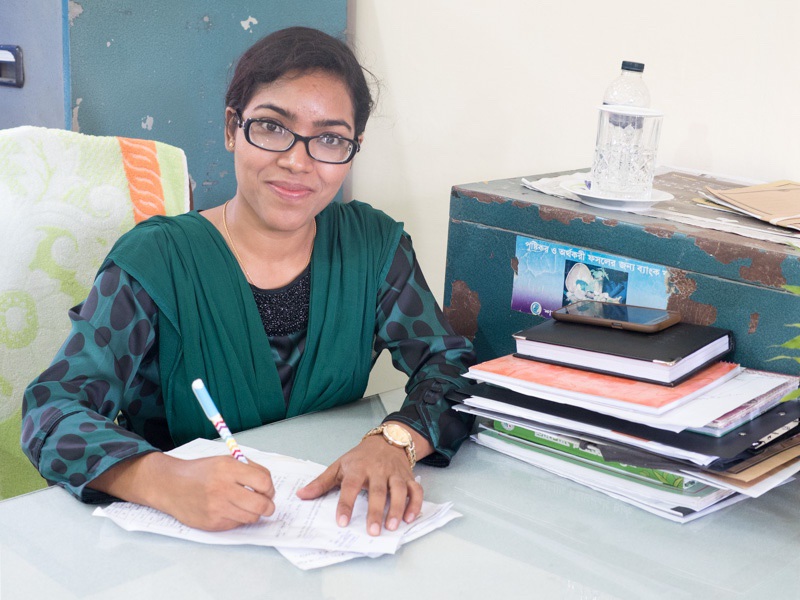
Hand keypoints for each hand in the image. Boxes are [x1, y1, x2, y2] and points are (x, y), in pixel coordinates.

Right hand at [90, 452, 275, 531]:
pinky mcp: (212, 523)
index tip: (267, 490)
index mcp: (228, 468)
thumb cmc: (201, 472)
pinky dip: (238, 518)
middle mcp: (223, 488)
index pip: (264, 482)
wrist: (171, 485)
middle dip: (269, 505)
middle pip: (261, 504)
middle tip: (266, 504)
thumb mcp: (224, 461)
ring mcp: (217, 508)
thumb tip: (269, 485)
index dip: (270, 488)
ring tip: (246, 506)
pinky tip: (229, 510)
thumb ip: (248, 469)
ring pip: (252, 517)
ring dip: (254, 513)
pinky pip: (236, 524)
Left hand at [296, 431, 425, 535]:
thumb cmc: (360, 457)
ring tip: (392, 526)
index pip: (350, 486)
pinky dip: (415, 504)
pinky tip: (410, 518)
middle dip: (375, 511)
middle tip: (372, 531)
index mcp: (358, 468)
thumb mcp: (339, 465)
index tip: (341, 522)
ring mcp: (394, 474)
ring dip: (396, 508)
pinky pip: (415, 490)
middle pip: (377, 491)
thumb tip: (301, 495)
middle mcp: (377, 470)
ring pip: (398, 490)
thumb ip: (321, 483)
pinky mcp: (408, 477)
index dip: (346, 504)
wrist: (387, 440)